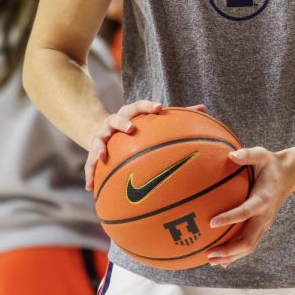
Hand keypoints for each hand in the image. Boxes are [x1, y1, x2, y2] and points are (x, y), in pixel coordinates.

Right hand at [83, 102, 207, 189]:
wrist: (105, 132)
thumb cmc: (137, 127)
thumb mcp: (152, 120)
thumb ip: (177, 115)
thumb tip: (204, 108)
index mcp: (130, 114)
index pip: (138, 106)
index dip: (148, 106)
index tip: (159, 108)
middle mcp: (113, 123)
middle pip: (115, 119)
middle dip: (122, 123)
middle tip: (130, 129)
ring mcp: (101, 137)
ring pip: (98, 140)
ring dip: (99, 147)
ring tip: (102, 156)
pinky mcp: (93, 153)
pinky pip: (90, 164)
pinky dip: (90, 174)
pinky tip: (90, 187)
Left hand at [205, 147, 293, 267]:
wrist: (289, 176)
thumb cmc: (270, 164)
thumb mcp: (261, 154)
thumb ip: (247, 154)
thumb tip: (231, 155)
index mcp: (263, 199)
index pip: (245, 212)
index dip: (229, 218)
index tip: (211, 222)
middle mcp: (265, 216)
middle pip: (248, 240)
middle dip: (229, 250)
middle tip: (209, 253)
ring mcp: (264, 224)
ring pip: (248, 246)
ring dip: (230, 256)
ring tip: (211, 260)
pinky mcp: (261, 227)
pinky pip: (248, 244)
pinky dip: (235, 253)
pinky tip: (220, 259)